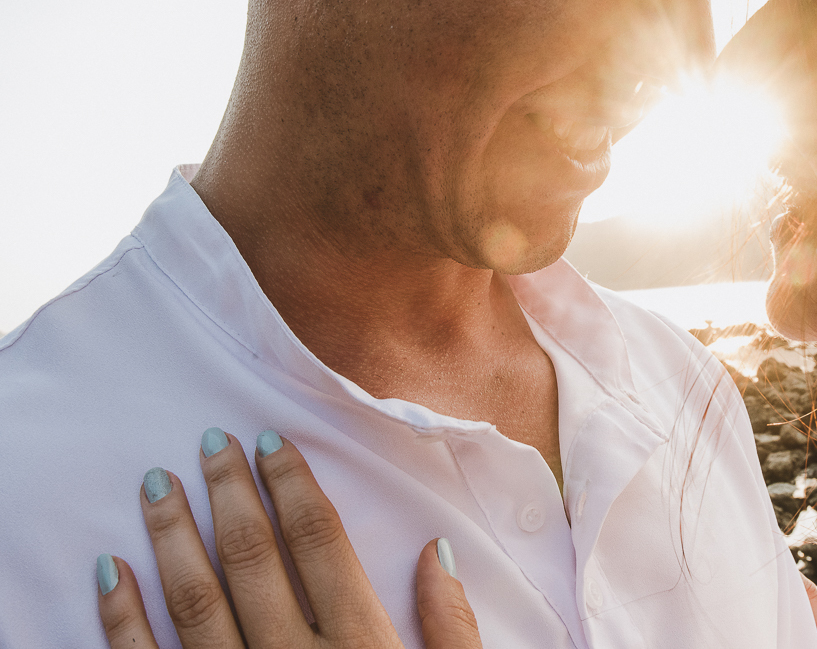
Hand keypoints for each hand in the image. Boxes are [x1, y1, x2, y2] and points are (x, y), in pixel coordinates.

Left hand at [96, 430, 481, 648]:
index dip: (293, 486)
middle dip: (229, 493)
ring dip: (171, 538)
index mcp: (361, 647)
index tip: (272, 441)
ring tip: (155, 486)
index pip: (319, 543)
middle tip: (210, 442)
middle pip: (254, 558)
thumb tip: (438, 549)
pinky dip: (121, 619)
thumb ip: (453, 627)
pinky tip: (110, 573)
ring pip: (195, 601)